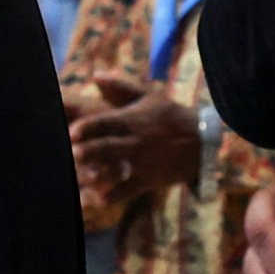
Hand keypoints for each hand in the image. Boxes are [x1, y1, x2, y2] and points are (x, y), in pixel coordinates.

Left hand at [69, 72, 204, 212]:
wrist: (203, 141)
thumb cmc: (172, 116)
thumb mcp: (150, 96)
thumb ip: (121, 86)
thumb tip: (95, 75)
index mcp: (132, 120)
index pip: (104, 123)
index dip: (86, 128)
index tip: (70, 132)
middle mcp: (135, 141)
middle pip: (105, 147)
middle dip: (87, 152)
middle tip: (71, 154)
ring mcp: (142, 162)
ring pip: (114, 170)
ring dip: (95, 175)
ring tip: (80, 177)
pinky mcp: (149, 180)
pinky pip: (129, 191)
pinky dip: (113, 196)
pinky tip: (98, 198)